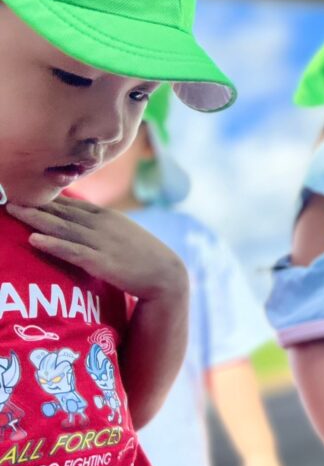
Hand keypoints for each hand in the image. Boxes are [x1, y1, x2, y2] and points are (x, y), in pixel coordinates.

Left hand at [7, 197, 187, 301]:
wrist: (166, 274)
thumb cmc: (144, 256)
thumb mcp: (123, 233)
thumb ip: (101, 226)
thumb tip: (79, 222)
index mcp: (106, 216)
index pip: (69, 204)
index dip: (45, 199)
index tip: (23, 192)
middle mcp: (101, 225)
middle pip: (61, 212)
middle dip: (34, 204)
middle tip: (9, 196)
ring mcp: (101, 243)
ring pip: (63, 228)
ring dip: (36, 219)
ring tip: (13, 211)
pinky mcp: (102, 262)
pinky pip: (73, 252)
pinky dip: (53, 245)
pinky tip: (34, 240)